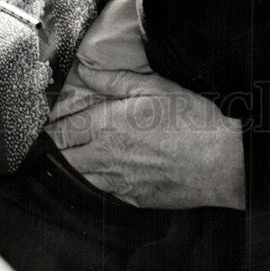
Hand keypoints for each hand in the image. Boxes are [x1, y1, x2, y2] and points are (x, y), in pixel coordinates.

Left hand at [48, 69, 245, 210]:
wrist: (219, 162)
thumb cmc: (191, 121)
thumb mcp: (155, 87)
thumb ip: (116, 80)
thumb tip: (86, 71)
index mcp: (108, 125)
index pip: (64, 130)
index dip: (54, 127)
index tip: (50, 124)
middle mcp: (106, 156)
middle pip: (66, 157)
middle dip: (58, 147)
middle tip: (57, 139)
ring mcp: (119, 182)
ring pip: (80, 178)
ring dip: (74, 166)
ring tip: (76, 156)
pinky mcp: (134, 199)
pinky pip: (104, 193)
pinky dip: (97, 183)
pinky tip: (105, 174)